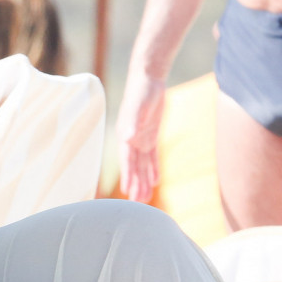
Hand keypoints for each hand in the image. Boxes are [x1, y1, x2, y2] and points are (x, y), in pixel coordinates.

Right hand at [116, 74, 165, 202]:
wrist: (148, 78)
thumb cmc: (141, 91)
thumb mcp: (139, 106)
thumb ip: (133, 121)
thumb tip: (128, 138)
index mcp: (125, 135)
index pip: (126, 161)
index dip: (127, 176)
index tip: (128, 191)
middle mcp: (131, 140)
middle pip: (133, 166)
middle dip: (135, 184)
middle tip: (138, 203)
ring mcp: (140, 138)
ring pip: (142, 165)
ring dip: (144, 180)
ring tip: (145, 198)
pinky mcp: (150, 134)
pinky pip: (151, 156)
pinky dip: (153, 168)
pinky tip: (156, 181)